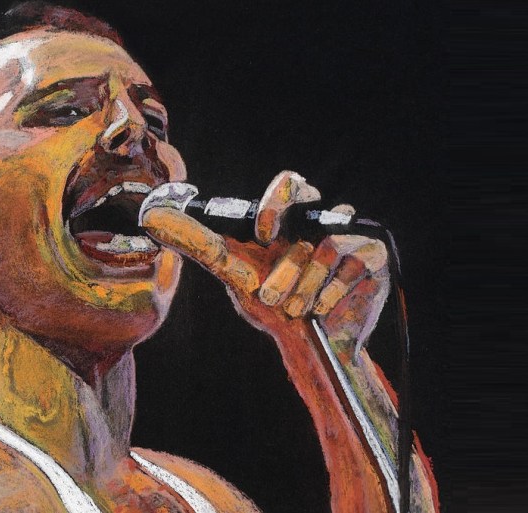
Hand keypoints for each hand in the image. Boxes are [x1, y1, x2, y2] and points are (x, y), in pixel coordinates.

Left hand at [142, 170, 389, 354]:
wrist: (307, 343)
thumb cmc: (270, 303)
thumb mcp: (231, 271)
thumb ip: (198, 242)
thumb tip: (153, 216)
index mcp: (291, 218)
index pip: (291, 184)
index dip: (278, 202)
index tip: (263, 235)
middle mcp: (322, 221)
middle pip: (309, 215)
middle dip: (288, 263)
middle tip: (271, 295)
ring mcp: (352, 237)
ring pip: (327, 248)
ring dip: (305, 286)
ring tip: (295, 310)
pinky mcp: (375, 258)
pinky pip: (353, 263)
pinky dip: (330, 293)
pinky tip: (321, 310)